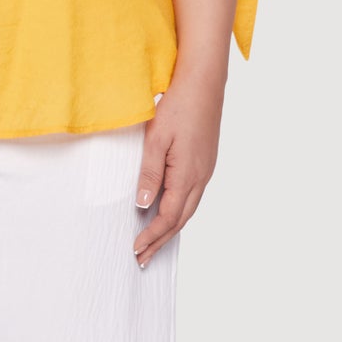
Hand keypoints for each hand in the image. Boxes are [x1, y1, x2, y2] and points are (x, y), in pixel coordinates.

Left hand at [133, 69, 225, 266]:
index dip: (152, 236)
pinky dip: (179, 212)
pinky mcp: (205, 163)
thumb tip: (144, 204)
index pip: (168, 216)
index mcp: (188, 174)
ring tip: (153, 243)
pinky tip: (169, 214)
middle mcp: (201, 177)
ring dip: (170, 229)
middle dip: (161, 241)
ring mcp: (205, 170)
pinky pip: (192, 196)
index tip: (135, 249)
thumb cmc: (178, 105)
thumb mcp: (156, 139)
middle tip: (143, 258)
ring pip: (188, 209)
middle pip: (180, 219)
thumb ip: (150, 173)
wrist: (204, 83)